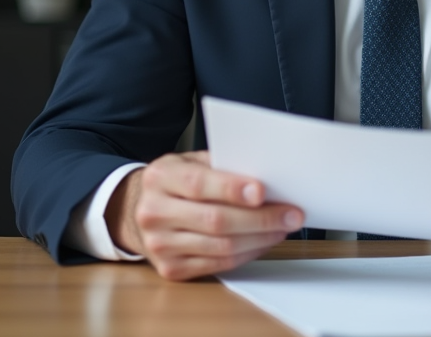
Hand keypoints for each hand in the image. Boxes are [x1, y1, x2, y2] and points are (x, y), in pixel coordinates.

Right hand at [105, 150, 303, 280]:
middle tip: (292, 214)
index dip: (232, 188)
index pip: (199, 184)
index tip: (263, 191)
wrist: (138, 210)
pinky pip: (218, 264)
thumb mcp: (190, 162)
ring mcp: (160, 245)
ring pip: (221, 247)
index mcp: (159, 178)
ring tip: (283, 227)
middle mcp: (154, 212)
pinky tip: (263, 242)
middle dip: (261, 218)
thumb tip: (268, 176)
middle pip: (215, 220)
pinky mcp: (170, 269)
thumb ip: (221, 166)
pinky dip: (247, 254)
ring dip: (260, 238)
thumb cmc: (176, 182)